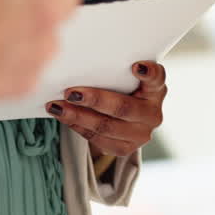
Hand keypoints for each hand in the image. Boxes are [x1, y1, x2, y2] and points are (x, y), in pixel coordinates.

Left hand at [46, 61, 166, 157]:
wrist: (125, 121)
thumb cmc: (121, 92)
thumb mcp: (125, 80)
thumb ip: (115, 73)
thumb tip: (81, 66)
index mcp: (156, 90)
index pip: (157, 79)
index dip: (149, 73)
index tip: (136, 67)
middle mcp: (153, 114)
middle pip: (123, 107)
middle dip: (95, 99)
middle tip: (70, 93)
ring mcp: (141, 134)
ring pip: (106, 126)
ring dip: (77, 116)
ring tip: (57, 106)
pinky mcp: (126, 148)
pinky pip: (98, 140)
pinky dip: (78, 127)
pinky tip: (64, 118)